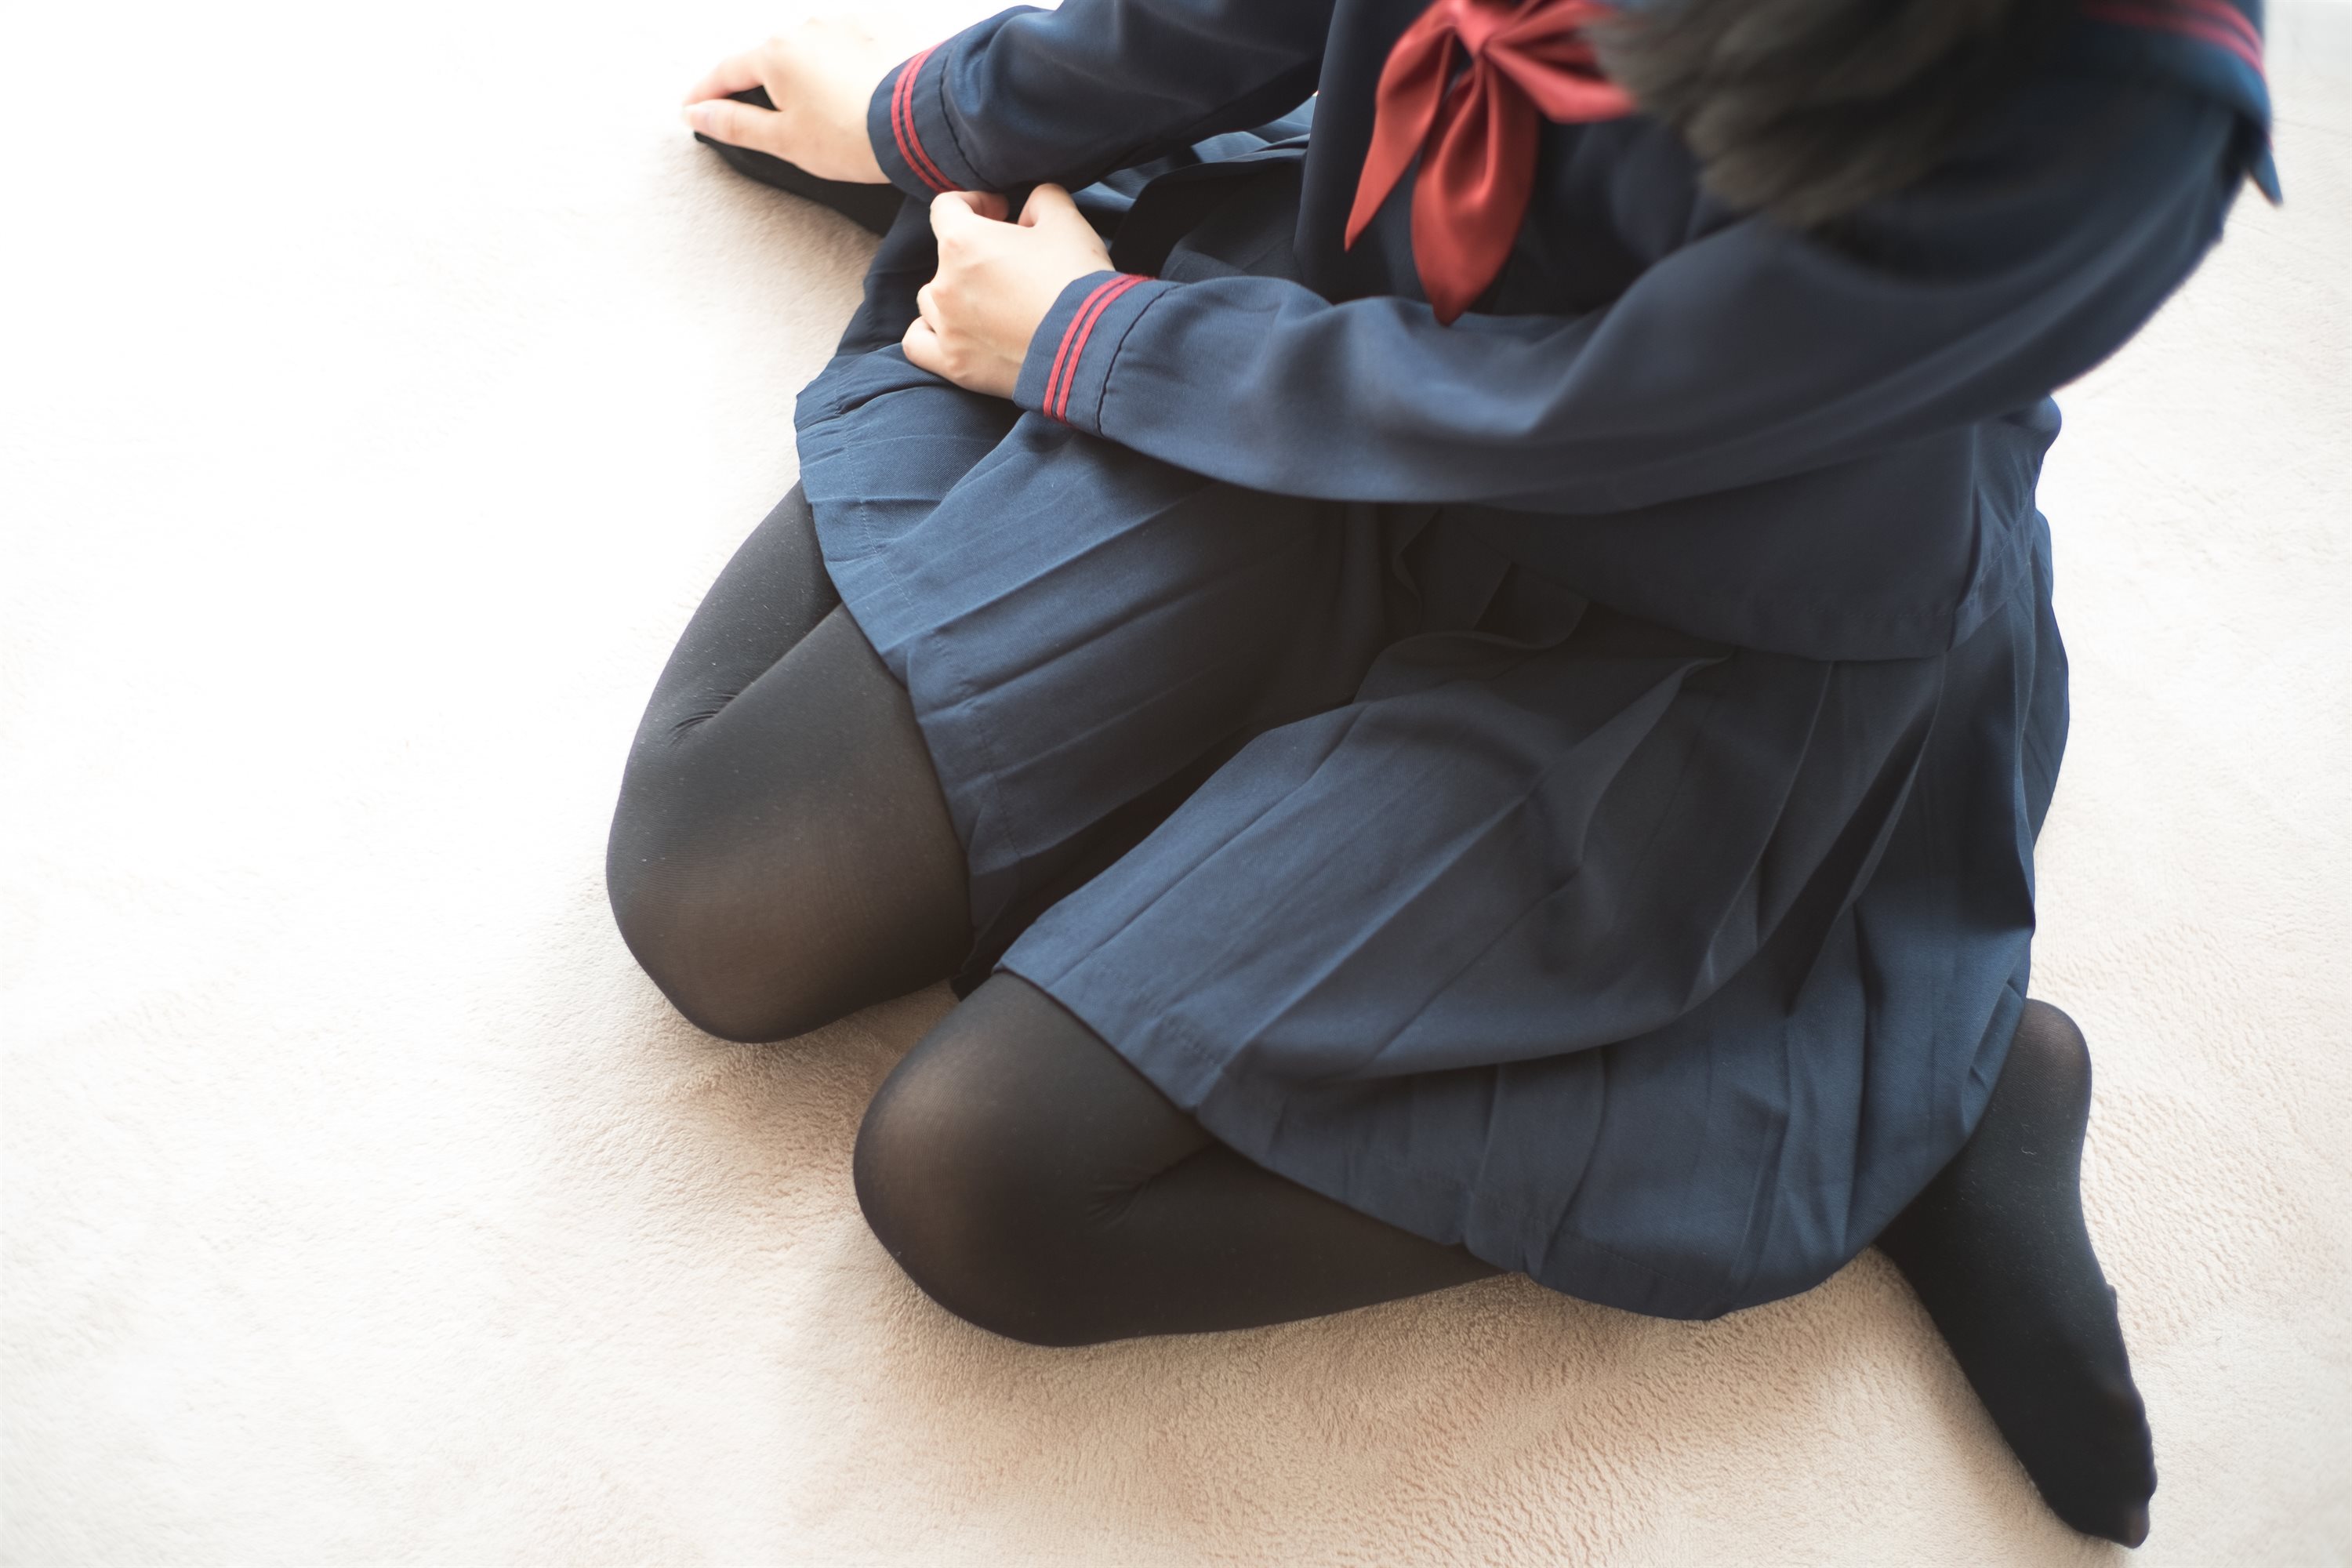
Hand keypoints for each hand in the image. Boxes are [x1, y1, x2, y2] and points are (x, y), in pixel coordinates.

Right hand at [682, 19, 896, 182]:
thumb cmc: (856, 137)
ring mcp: (849, 23)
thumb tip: (698, 114)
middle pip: (773, 58)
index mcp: (776, 55)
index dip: (706, 93)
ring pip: (816, 50)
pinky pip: (856, 47)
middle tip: (772, 117)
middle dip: (767, 84)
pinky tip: (864, 94)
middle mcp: (809, 28)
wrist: (924, 123)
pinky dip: (852, 67)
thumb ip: (737, 124)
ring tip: (833, 111)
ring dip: (814, 75)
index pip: (727, 72)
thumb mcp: (786, 140)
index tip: (692, 105)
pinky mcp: (886, 27)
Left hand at [904, 185, 1115, 399]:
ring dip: (954, 292)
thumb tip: (1030, 208)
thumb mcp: (1067, 220)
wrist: (1092, 348)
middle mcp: (944, 285)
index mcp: (962, 242)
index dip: (975, 202)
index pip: (946, 207)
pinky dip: (930, 333)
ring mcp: (946, 328)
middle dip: (976, 253)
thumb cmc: (1076, 281)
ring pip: (930, 299)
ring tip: (987, 299)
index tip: (1000, 212)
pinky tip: (952, 329)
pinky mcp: (955, 366)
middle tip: (1011, 263)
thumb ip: (1042, 198)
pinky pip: (917, 344)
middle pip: (944, 256)